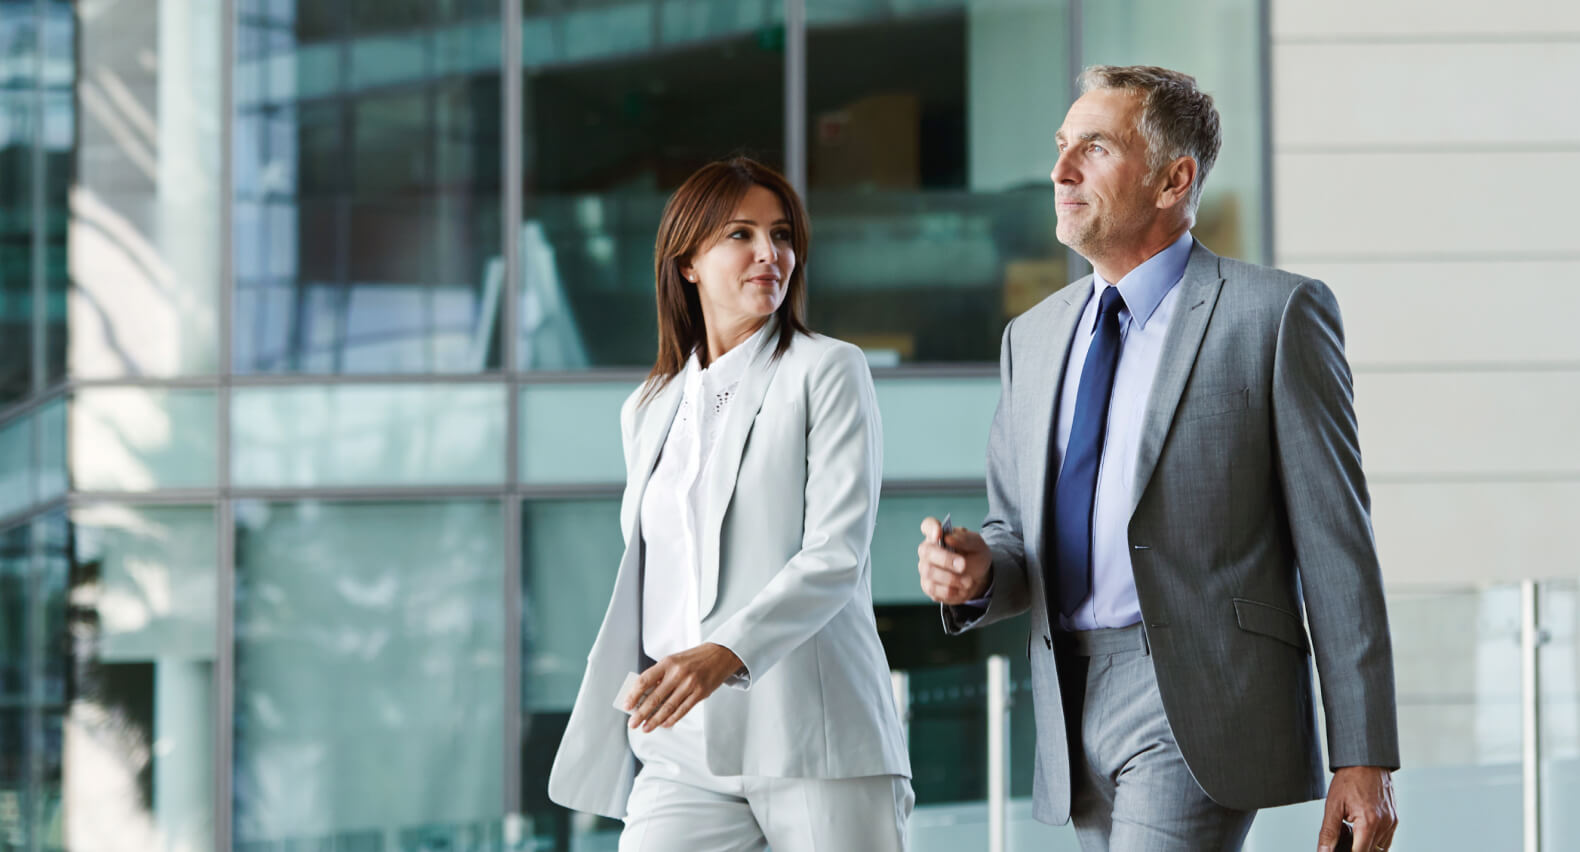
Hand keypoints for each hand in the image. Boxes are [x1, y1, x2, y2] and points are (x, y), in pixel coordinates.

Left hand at [626, 643, 742, 732]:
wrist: (720, 655)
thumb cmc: (694, 659)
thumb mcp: (674, 660)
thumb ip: (660, 675)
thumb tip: (644, 695)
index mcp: (668, 662)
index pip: (645, 680)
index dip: (634, 694)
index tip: (627, 705)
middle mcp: (678, 673)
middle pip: (655, 697)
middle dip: (642, 713)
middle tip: (633, 723)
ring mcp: (690, 684)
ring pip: (668, 707)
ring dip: (655, 720)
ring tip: (646, 727)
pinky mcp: (700, 693)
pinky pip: (683, 710)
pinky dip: (672, 719)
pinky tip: (664, 724)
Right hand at [917, 516, 992, 604]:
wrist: (978, 577)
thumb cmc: (975, 555)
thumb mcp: (977, 545)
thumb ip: (965, 539)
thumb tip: (948, 538)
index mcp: (939, 534)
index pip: (928, 525)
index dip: (931, 528)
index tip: (939, 534)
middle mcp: (928, 550)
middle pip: (926, 551)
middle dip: (945, 559)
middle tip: (963, 565)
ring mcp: (926, 568)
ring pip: (929, 571)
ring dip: (951, 578)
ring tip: (969, 581)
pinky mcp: (928, 586)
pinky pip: (933, 589)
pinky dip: (949, 590)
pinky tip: (960, 589)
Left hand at [1319, 766, 1396, 851]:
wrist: (1365, 761)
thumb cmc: (1350, 779)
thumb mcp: (1333, 806)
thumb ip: (1328, 832)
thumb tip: (1324, 851)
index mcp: (1369, 822)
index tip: (1339, 850)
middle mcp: (1384, 824)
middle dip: (1355, 848)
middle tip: (1344, 836)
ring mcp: (1392, 822)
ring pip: (1380, 848)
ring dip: (1365, 846)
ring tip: (1351, 832)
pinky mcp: (1394, 819)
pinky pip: (1386, 839)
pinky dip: (1374, 840)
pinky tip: (1361, 830)